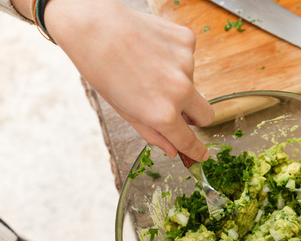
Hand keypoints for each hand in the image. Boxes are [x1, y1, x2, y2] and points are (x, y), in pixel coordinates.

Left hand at [44, 0, 214, 160]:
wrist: (94, 25)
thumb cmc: (101, 68)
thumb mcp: (123, 110)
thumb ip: (151, 132)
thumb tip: (172, 149)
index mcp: (162, 114)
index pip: (189, 140)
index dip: (196, 150)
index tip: (202, 154)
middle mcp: (180, 90)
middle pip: (206, 115)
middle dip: (196, 117)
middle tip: (177, 110)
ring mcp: (187, 64)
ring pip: (193, 82)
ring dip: (177, 80)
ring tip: (147, 66)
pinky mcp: (187, 40)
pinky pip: (188, 57)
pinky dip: (174, 57)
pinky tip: (152, 49)